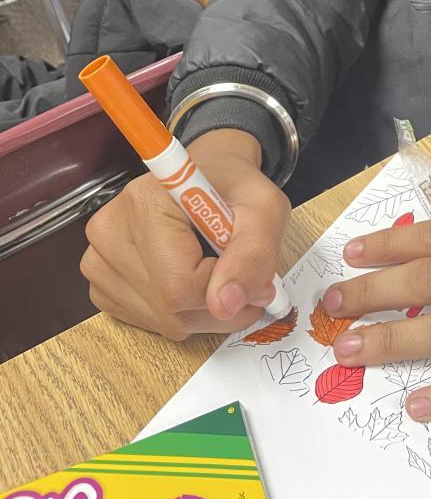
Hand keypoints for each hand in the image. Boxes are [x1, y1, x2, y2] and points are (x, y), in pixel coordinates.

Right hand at [82, 129, 290, 339]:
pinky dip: (182, 312)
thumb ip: (254, 253)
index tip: (242, 263)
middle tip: (241, 273)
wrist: (207, 176)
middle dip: (218, 303)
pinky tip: (190, 277)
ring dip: (202, 309)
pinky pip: (150, 321)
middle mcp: (109, 231)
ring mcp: (98, 260)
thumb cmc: (234, 187)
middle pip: (169, 309)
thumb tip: (226, 304)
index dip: (223, 287)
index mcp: (144, 202)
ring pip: (162, 321)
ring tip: (214, 266)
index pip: (178, 285)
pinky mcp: (100, 283)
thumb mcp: (265, 207)